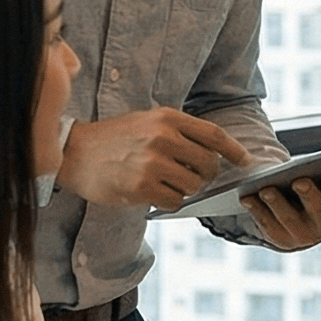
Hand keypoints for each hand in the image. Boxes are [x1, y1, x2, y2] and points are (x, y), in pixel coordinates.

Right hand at [59, 107, 250, 208]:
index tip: (245, 161)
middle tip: (193, 177)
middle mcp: (163, 138)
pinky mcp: (142, 186)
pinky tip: (155, 193)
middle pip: (208, 164)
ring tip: (167, 183)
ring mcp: (153, 163)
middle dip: (206, 175)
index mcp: (168, 118)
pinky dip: (170, 201)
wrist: (75, 152)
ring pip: (193, 185)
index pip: (214, 135)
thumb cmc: (115, 138)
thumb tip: (214, 154)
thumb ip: (179, 133)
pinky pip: (174, 201)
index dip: (234, 150)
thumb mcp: (148, 121)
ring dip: (186, 189)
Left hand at [242, 170, 320, 249]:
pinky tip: (248, 197)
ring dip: (278, 204)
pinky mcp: (282, 240)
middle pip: (320, 211)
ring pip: (290, 220)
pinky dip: (257, 211)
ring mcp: (305, 237)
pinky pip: (268, 226)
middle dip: (310, 196)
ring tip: (266, 188)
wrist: (302, 220)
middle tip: (300, 180)